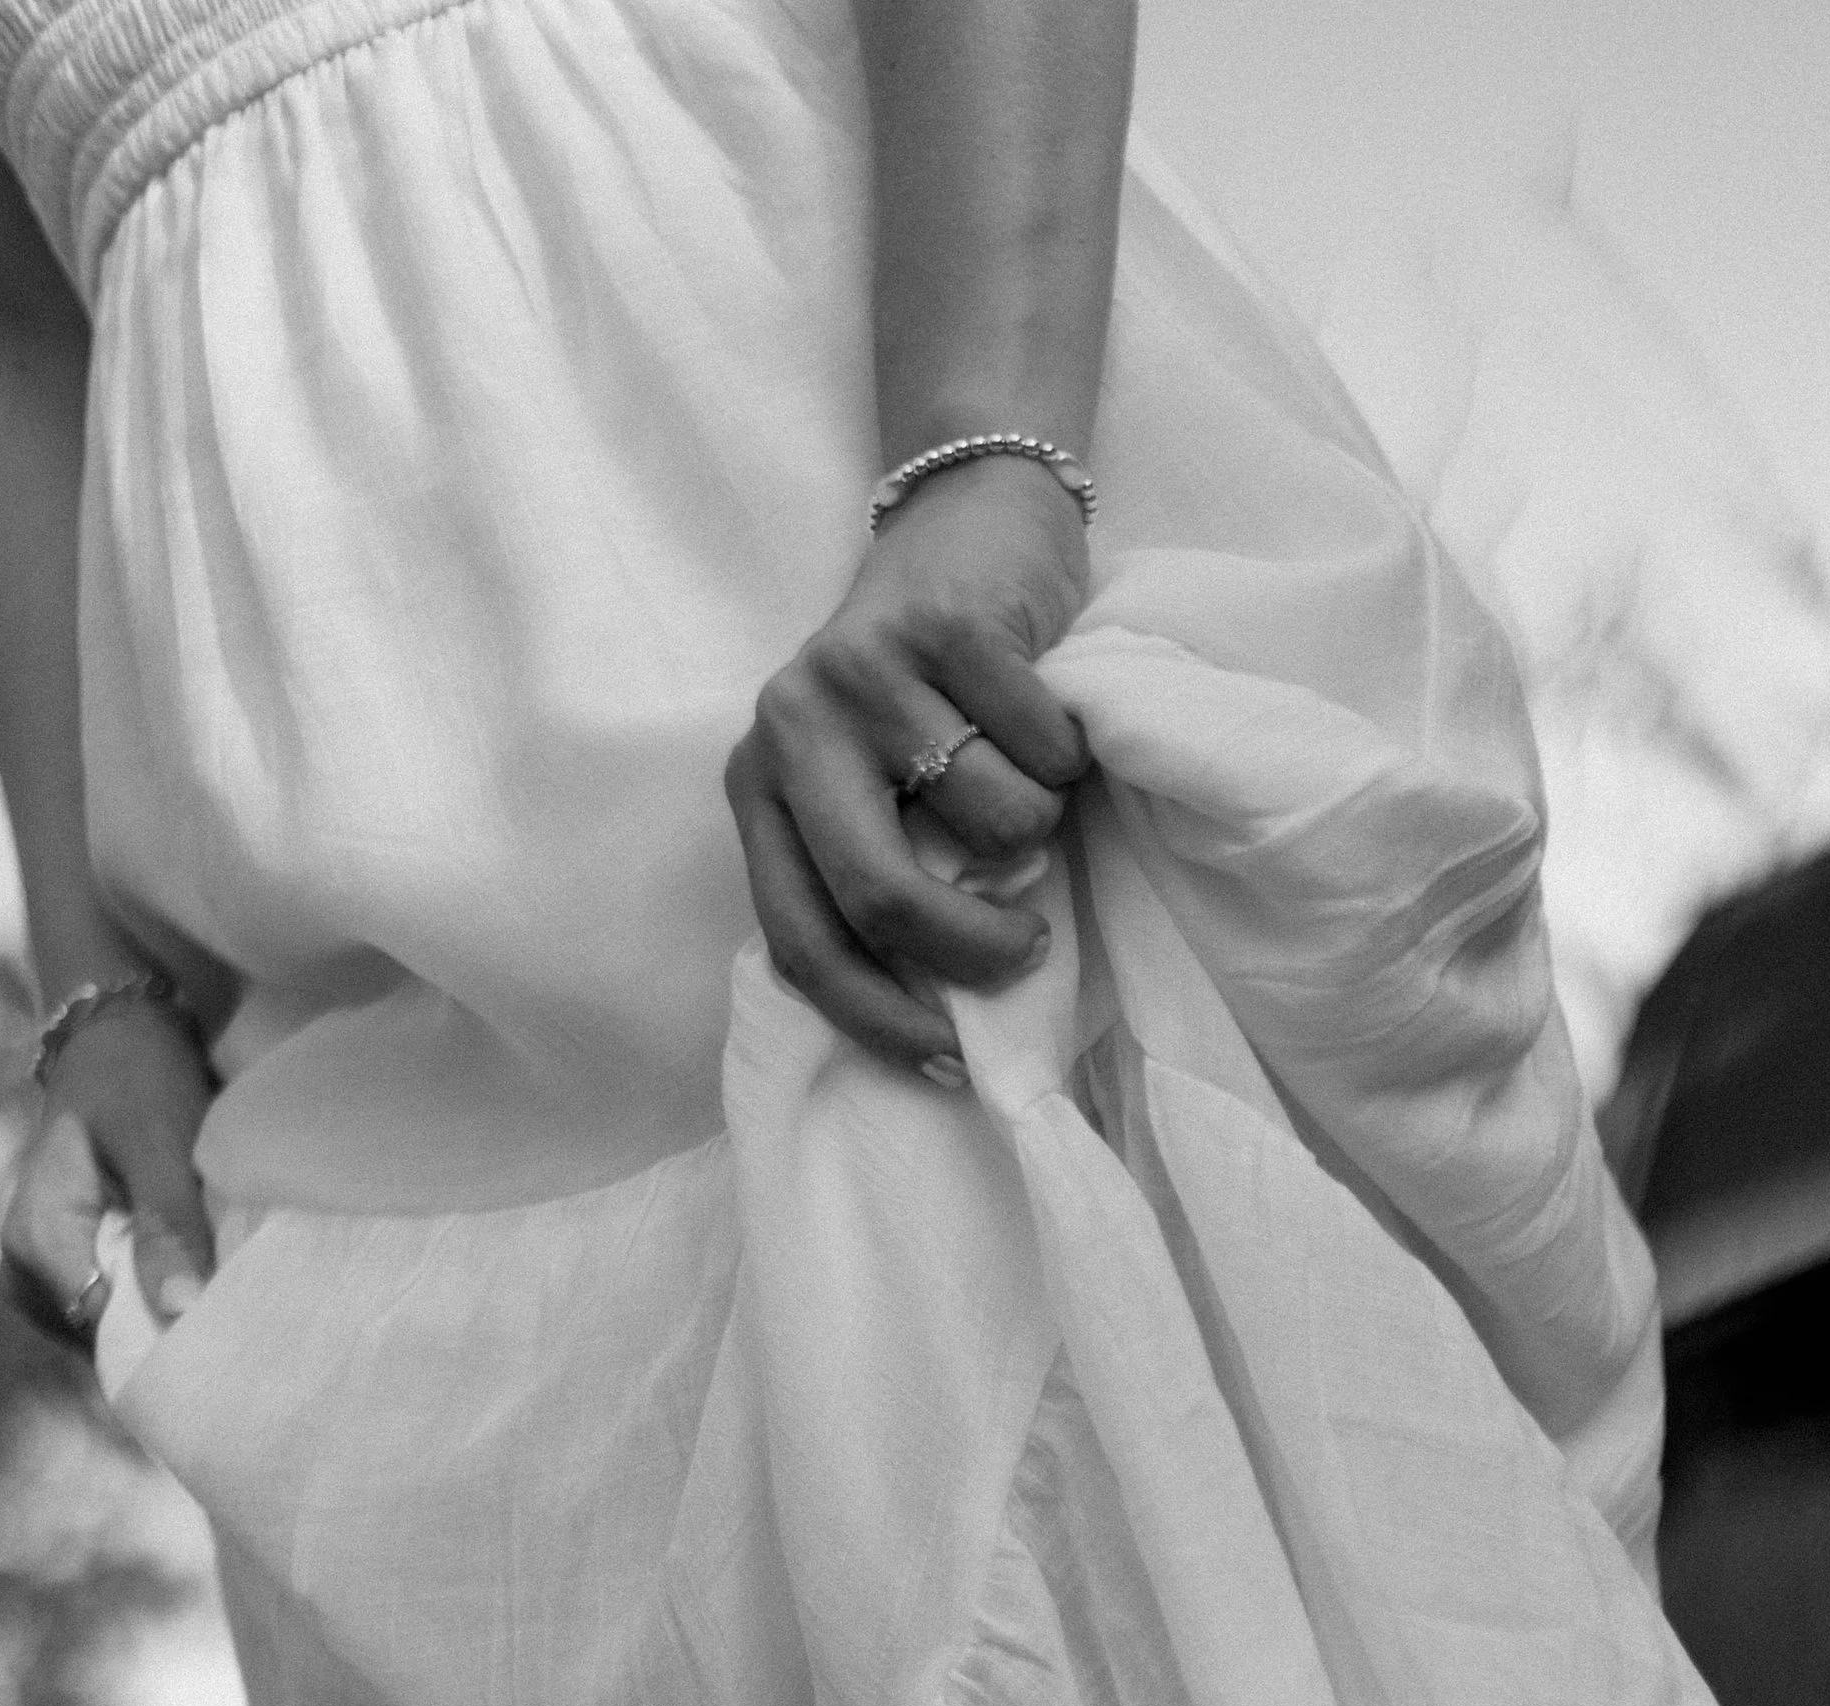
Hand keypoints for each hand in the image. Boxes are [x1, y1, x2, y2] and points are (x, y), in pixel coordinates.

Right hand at [0, 996, 215, 1350]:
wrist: (119, 1040)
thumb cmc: (138, 1080)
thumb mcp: (162, 1143)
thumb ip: (169, 1225)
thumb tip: (177, 1311)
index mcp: (38, 1240)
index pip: (105, 1330)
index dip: (168, 1337)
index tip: (232, 1332)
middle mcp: (28, 1268)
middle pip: (109, 1338)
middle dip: (171, 1329)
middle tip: (241, 1312)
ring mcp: (46, 1273)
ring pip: (118, 1327)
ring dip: (170, 1313)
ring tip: (222, 1288)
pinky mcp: (73, 1267)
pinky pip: (122, 1305)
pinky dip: (161, 1295)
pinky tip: (199, 1277)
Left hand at [725, 455, 1091, 1073]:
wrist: (968, 520)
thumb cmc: (931, 688)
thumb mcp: (873, 784)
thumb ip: (873, 870)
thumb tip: (934, 1014)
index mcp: (761, 783)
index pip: (799, 938)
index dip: (875, 1017)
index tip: (946, 1062)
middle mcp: (794, 724)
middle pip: (885, 898)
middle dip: (971, 951)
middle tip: (1025, 950)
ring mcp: (868, 670)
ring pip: (994, 824)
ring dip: (1043, 820)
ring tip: (1031, 774)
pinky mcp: (949, 626)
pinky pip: (1043, 748)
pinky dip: (1069, 750)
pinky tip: (1048, 713)